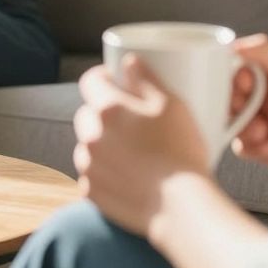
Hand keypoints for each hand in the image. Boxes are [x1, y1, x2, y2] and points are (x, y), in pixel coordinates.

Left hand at [72, 57, 209, 235]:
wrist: (181, 206)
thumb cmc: (181, 152)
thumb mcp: (172, 105)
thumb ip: (146, 78)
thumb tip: (129, 61)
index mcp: (109, 110)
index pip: (90, 80)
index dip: (103, 77)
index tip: (117, 81)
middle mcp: (91, 136)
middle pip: (86, 113)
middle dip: (102, 112)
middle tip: (129, 119)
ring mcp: (88, 166)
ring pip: (86, 144)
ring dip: (100, 143)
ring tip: (130, 151)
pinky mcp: (92, 193)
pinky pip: (90, 174)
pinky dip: (103, 171)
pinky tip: (127, 175)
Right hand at [230, 34, 267, 187]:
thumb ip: (265, 53)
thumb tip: (234, 43)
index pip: (240, 68)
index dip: (234, 76)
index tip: (243, 84)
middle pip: (232, 97)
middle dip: (235, 105)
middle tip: (246, 111)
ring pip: (234, 123)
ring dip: (244, 129)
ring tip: (263, 133)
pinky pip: (243, 147)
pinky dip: (252, 148)